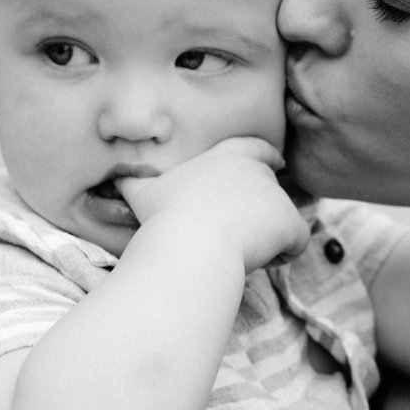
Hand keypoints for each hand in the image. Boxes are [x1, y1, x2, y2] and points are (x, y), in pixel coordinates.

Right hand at [116, 137, 309, 271]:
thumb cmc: (164, 218)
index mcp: (226, 157)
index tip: (277, 162)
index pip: (254, 147)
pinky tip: (258, 261)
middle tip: (239, 235)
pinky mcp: (290, 222)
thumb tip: (113, 176)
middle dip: (261, 211)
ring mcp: (276, 195)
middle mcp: (255, 170)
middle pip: (270, 190)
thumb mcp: (142, 194)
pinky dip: (283, 255)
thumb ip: (132, 181)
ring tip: (235, 252)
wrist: (190, 242)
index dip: (267, 155)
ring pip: (280, 221)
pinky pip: (296, 242)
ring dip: (266, 238)